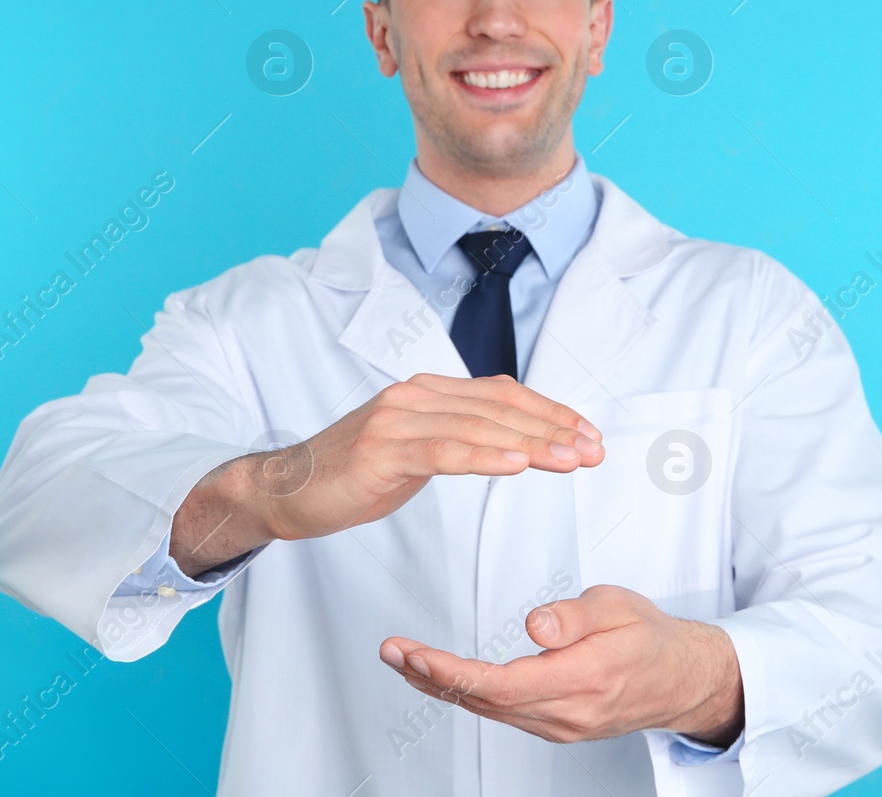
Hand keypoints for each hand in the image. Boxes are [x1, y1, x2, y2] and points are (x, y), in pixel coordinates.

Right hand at [262, 373, 603, 541]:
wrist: (286, 490)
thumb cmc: (353, 474)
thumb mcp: (415, 451)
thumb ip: (457, 438)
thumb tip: (509, 442)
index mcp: (428, 392)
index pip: (504, 395)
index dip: (551, 412)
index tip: (589, 435)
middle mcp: (415, 395)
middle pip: (500, 407)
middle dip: (554, 429)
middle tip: (594, 451)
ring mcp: (397, 420)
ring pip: (480, 426)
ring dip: (532, 443)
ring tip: (571, 460)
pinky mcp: (382, 450)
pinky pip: (444, 451)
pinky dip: (485, 456)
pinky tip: (518, 465)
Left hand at [378, 584, 744, 747]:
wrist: (682, 679)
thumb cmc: (650, 636)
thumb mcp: (619, 606)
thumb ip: (575, 616)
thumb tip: (535, 625)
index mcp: (585, 677)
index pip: (502, 684)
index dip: (452, 673)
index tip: (415, 654)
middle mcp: (569, 712)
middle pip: (485, 702)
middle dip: (432, 677)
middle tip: (392, 651)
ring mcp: (561, 726)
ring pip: (490, 712)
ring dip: (443, 688)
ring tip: (405, 660)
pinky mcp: (557, 728)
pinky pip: (504, 715)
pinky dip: (468, 696)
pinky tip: (445, 678)